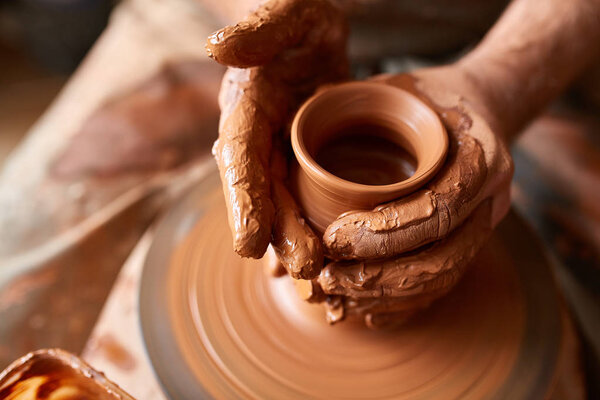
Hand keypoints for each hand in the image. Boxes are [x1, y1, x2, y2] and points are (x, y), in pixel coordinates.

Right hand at [207, 0, 347, 278]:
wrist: (316, 31)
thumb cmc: (305, 16)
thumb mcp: (292, 11)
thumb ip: (260, 29)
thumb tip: (217, 48)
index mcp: (245, 105)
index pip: (238, 157)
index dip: (242, 201)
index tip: (249, 244)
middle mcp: (255, 135)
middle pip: (262, 192)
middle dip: (279, 233)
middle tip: (307, 269)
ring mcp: (278, 150)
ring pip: (282, 203)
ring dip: (295, 241)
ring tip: (317, 277)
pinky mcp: (301, 158)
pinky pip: (300, 198)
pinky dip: (306, 228)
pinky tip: (320, 261)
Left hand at [313, 68, 512, 321]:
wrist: (476, 108)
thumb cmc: (425, 97)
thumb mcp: (391, 86)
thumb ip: (351, 106)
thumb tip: (292, 133)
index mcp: (479, 155)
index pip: (436, 208)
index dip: (384, 233)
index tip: (332, 238)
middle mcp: (492, 197)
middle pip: (442, 257)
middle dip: (380, 276)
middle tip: (327, 278)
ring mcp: (486, 223)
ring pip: (442, 279)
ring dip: (386, 295)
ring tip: (337, 294)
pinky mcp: (471, 240)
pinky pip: (444, 284)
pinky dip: (405, 304)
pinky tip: (368, 310)